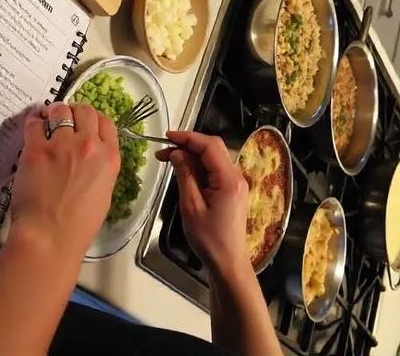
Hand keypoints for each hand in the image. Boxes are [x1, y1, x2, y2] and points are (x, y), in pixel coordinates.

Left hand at [10, 103, 119, 261]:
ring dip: (54, 112)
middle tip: (65, 117)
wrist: (50, 237)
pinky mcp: (36, 149)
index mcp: (109, 158)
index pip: (106, 122)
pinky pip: (34, 123)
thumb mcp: (104, 193)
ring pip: (59, 110)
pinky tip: (33, 125)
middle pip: (84, 110)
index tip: (84, 121)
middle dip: (74, 111)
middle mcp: (88, 146)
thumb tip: (89, 156)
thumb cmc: (78, 225)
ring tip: (47, 118)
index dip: (93, 119)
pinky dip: (34, 121)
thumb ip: (100, 167)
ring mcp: (62, 145)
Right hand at [157, 130, 249, 279]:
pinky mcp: (231, 190)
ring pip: (213, 158)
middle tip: (163, 151)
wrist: (228, 262)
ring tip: (168, 160)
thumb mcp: (191, 206)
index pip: (209, 146)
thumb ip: (185, 176)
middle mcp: (236, 176)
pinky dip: (198, 166)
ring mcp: (236, 183)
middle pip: (213, 148)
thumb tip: (177, 153)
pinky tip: (183, 171)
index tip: (167, 137)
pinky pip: (214, 170)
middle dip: (188, 144)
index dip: (188, 137)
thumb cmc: (209, 239)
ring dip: (191, 155)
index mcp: (229, 179)